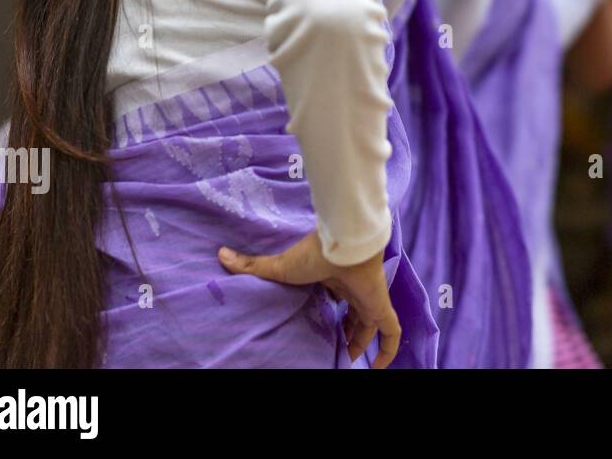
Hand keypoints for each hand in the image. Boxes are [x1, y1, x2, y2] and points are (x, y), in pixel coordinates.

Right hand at [218, 233, 400, 367]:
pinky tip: (378, 367)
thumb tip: (220, 255)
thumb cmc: (314, 254)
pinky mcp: (380, 307)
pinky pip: (390, 332)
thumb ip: (253, 266)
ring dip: (362, 341)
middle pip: (354, 312)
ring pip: (371, 324)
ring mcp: (369, 298)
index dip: (333, 309)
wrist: (342, 244)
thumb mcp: (279, 267)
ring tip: (348, 358)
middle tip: (335, 344)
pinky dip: (388, 349)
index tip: (322, 321)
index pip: (337, 295)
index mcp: (334, 278)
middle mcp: (353, 288)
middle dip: (347, 329)